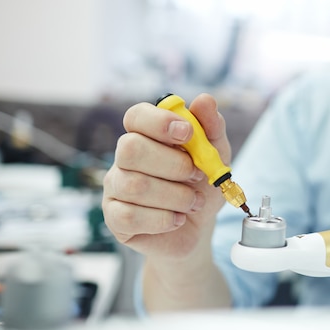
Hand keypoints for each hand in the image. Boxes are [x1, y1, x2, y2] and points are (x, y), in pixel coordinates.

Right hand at [102, 93, 229, 260]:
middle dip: (173, 164)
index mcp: (147, 135)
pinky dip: (163, 218)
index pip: (136, 116)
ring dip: (176, 196)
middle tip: (197, 176)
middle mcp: (124, 158)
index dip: (159, 121)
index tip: (188, 133)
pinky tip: (178, 218)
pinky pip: (130, 215)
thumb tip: (204, 100)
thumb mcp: (215, 156)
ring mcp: (115, 187)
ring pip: (135, 185)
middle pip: (130, 148)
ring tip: (195, 202)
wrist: (199, 229)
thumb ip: (211, 128)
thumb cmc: (201, 186)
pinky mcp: (114, 218)